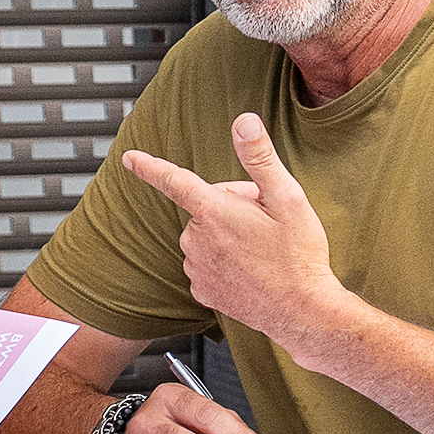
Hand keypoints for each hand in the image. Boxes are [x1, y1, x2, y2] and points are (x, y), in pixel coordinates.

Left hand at [122, 112, 351, 351]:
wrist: (303, 311)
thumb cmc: (299, 255)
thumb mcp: (288, 198)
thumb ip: (260, 157)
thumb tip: (243, 122)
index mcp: (213, 211)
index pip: (174, 180)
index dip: (150, 166)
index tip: (130, 158)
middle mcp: (196, 239)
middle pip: (207, 208)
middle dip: (233, 209)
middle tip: (267, 226)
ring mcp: (196, 268)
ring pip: (208, 237)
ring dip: (230, 237)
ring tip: (264, 251)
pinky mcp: (202, 291)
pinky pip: (208, 264)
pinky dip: (226, 264)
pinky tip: (251, 271)